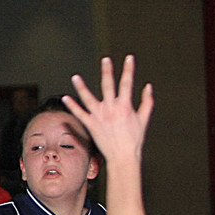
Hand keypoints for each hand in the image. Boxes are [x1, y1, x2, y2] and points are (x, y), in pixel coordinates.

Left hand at [63, 55, 153, 169]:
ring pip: (88, 98)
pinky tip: (66, 98)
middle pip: (108, 85)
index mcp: (125, 106)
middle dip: (107, 71)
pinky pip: (80, 114)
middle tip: (105, 59)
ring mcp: (99, 116)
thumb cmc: (134, 139)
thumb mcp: (144, 119)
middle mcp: (111, 109)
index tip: (129, 58)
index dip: (129, 69)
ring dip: (81, 87)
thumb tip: (148, 86)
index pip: (127, 83)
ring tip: (75, 77)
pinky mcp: (91, 125)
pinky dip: (72, 106)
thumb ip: (147, 101)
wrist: (123, 156)